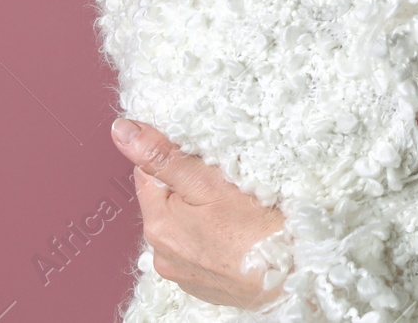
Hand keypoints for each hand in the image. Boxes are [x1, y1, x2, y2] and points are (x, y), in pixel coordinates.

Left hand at [111, 117, 289, 308]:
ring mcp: (183, 274)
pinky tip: (237, 233)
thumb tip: (121, 131)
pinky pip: (199, 249)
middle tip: (227, 182)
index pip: (147, 172)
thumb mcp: (209, 182)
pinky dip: (213, 237)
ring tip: (236, 208)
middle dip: (190, 185)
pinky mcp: (204, 285)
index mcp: (158, 225)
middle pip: (167, 200)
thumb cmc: (257, 229)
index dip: (174, 156)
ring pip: (184, 225)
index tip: (204, 157)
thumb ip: (163, 157)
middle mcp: (162, 254)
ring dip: (202, 212)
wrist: (295, 275)